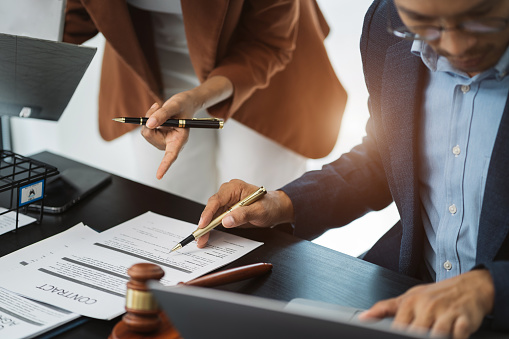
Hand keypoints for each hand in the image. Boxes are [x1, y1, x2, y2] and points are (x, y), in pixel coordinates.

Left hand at [141, 92, 194, 178]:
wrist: (184, 104)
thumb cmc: (183, 105)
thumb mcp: (174, 106)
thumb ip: (162, 114)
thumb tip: (148, 124)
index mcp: (180, 140)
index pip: (171, 155)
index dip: (164, 166)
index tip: (159, 176)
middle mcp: (170, 143)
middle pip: (150, 136)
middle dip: (150, 120)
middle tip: (158, 107)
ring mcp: (162, 140)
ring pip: (145, 131)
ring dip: (148, 118)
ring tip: (159, 109)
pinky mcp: (155, 136)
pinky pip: (145, 128)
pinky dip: (147, 118)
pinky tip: (157, 114)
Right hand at [196, 179, 294, 247]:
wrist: (276, 209)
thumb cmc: (270, 206)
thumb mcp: (259, 211)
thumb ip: (243, 215)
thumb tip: (226, 221)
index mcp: (235, 187)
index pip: (217, 199)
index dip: (208, 212)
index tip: (203, 224)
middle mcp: (228, 193)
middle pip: (211, 208)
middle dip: (205, 223)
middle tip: (200, 236)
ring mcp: (227, 202)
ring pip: (212, 215)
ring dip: (206, 228)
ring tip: (201, 240)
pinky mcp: (227, 210)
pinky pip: (216, 219)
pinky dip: (212, 228)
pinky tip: (207, 236)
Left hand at [359, 269, 494, 338]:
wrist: (468, 286)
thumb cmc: (436, 294)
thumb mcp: (408, 297)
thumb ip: (384, 308)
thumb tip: (363, 317)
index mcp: (410, 302)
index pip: (398, 327)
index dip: (396, 337)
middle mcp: (427, 306)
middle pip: (416, 333)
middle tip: (415, 338)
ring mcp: (446, 312)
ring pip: (436, 335)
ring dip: (434, 338)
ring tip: (430, 336)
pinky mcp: (464, 319)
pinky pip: (458, 334)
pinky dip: (455, 338)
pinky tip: (451, 336)